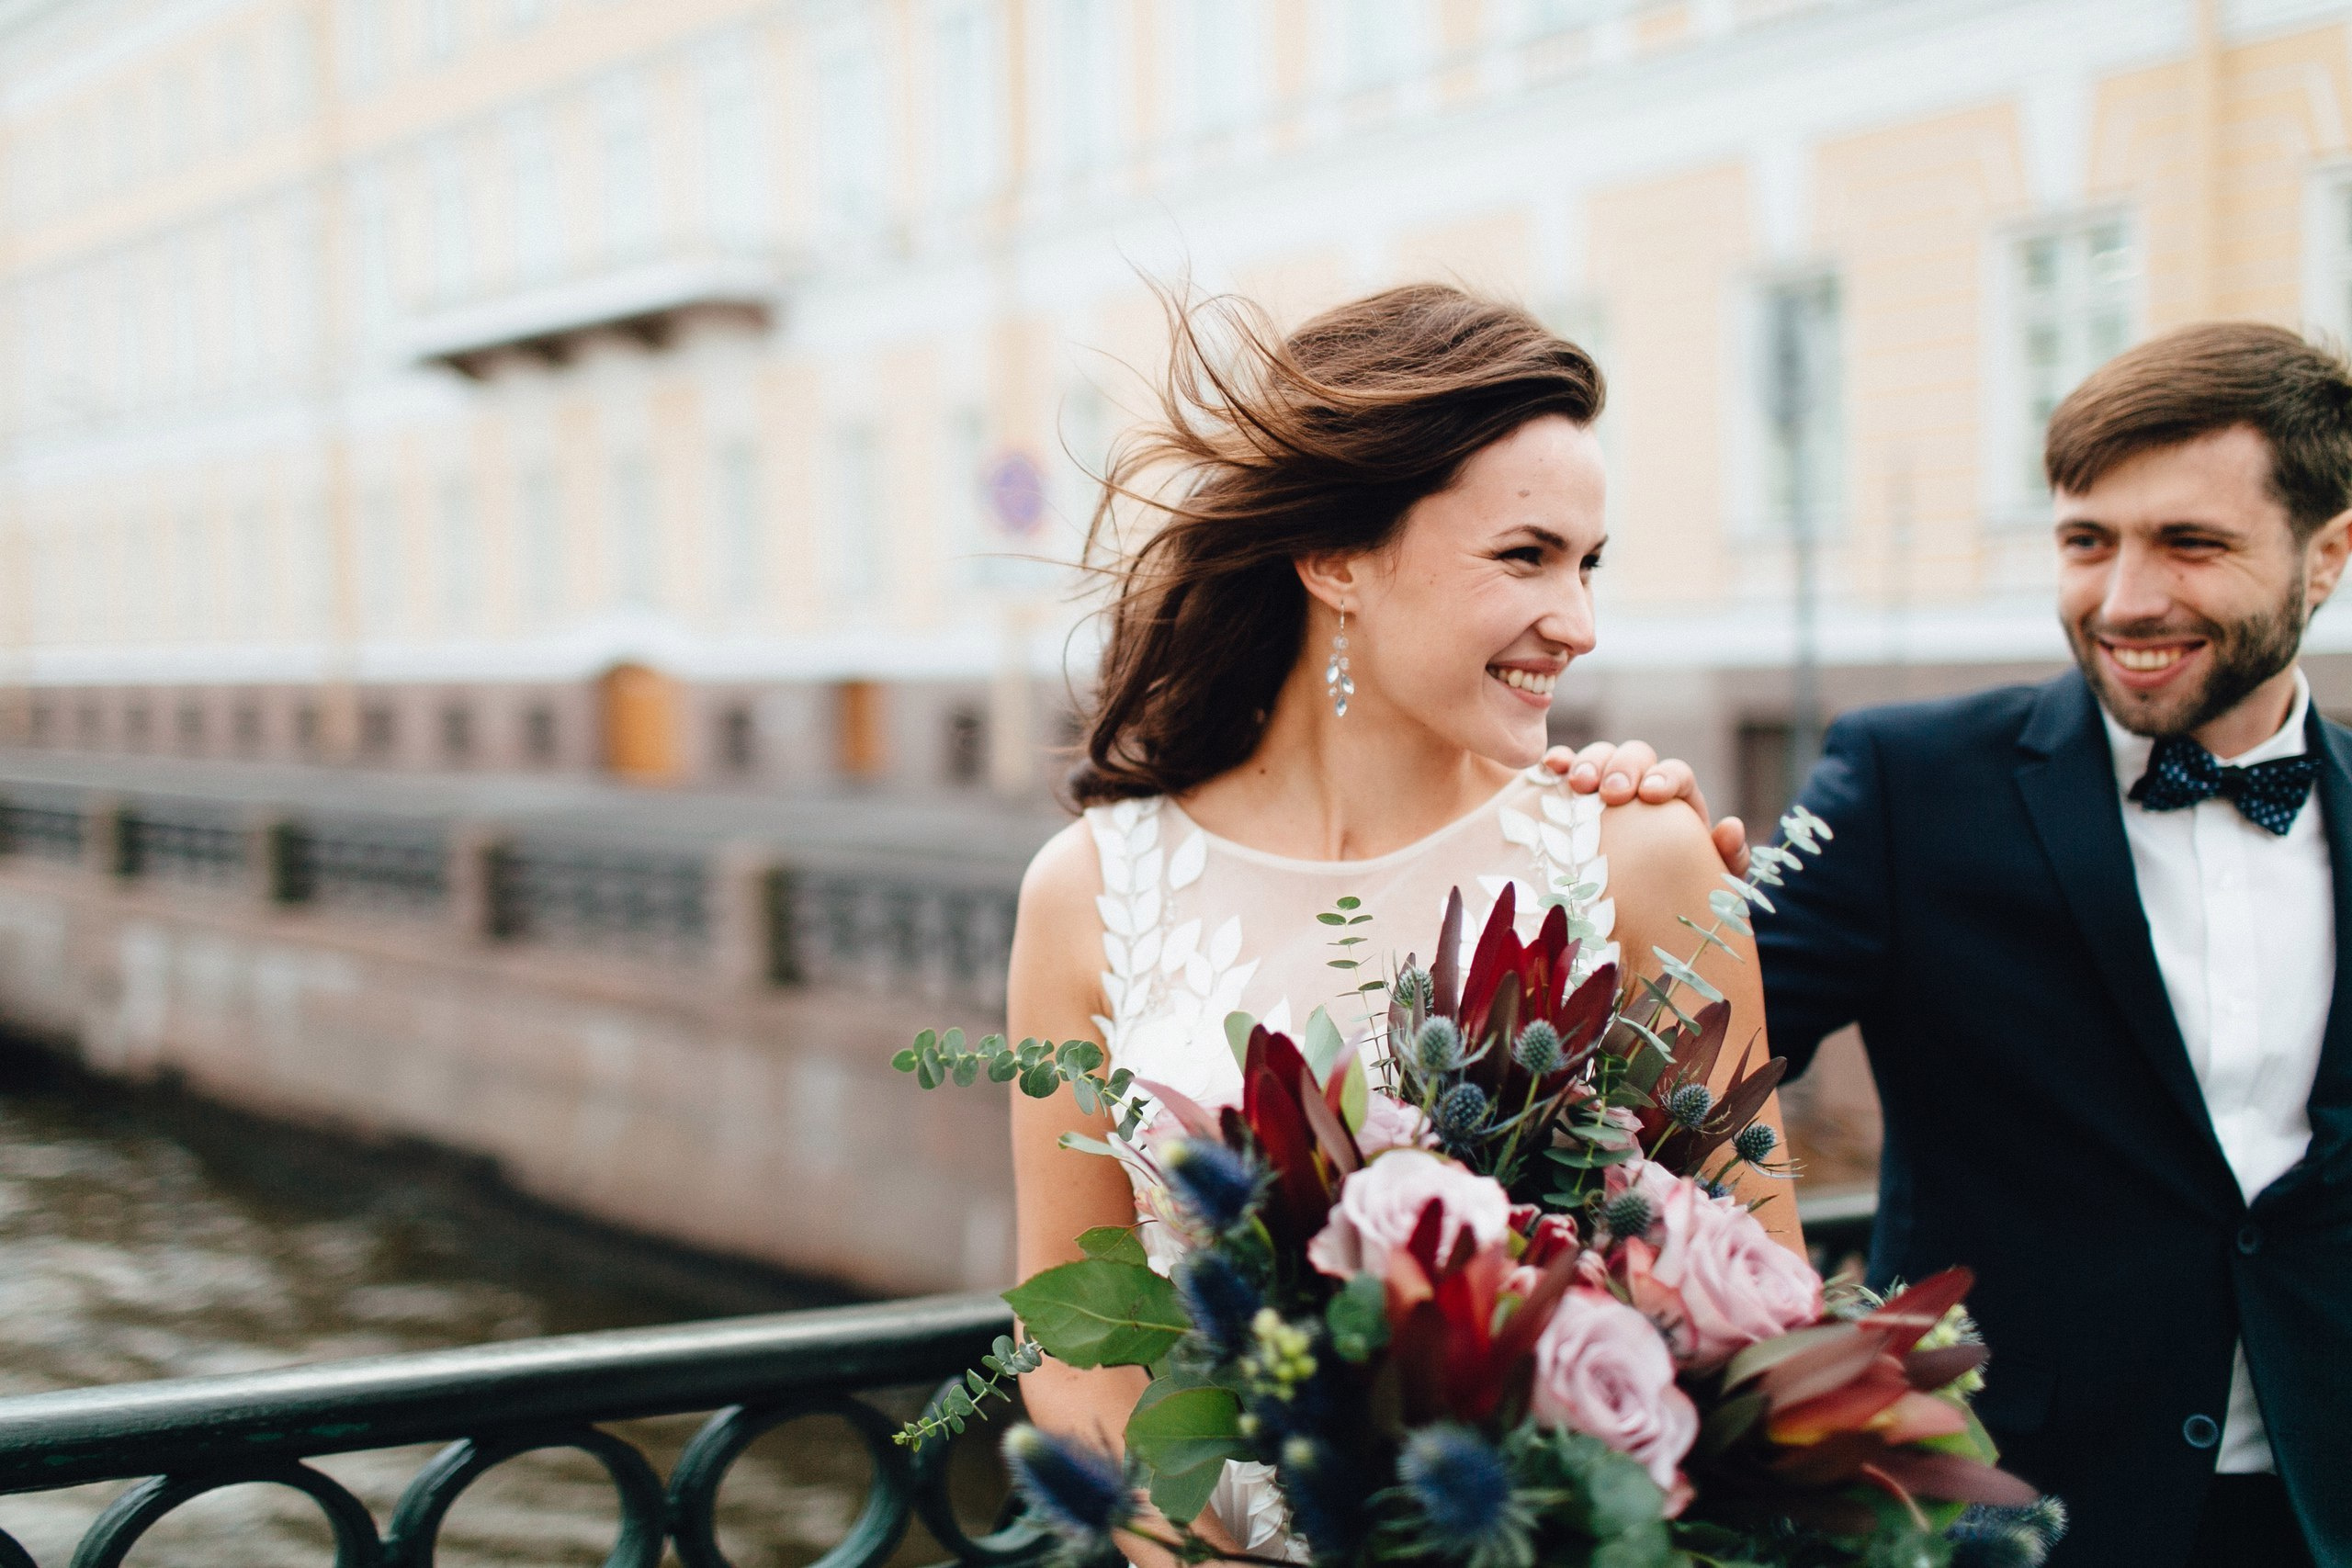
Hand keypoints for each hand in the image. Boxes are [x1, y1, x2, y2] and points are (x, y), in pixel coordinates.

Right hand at [1542, 740, 1751, 877]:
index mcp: (1677, 801)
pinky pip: (1564, 767)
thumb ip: (1727, 858)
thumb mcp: (1706, 884)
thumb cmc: (1672, 895)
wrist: (1629, 918)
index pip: (1676, 774)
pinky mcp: (1569, 794)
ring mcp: (1602, 786)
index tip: (1651, 795)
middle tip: (1611, 793)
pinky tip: (1551, 768)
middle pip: (1636, 755)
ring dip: (1589, 762)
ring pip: (1599, 755)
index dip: (1665, 777)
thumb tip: (1731, 826)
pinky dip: (1558, 761)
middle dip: (1623, 767)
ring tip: (1578, 785)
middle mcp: (1639, 785)